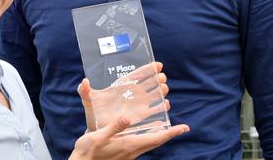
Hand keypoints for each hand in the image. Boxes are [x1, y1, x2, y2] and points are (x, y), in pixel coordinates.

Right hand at [68, 116, 188, 159]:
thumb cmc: (88, 151)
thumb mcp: (98, 136)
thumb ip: (114, 127)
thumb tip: (128, 117)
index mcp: (129, 145)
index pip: (155, 138)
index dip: (171, 133)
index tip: (185, 128)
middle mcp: (132, 151)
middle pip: (156, 142)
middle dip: (169, 134)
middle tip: (182, 128)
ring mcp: (128, 154)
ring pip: (149, 144)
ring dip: (160, 136)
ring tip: (167, 128)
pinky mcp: (124, 154)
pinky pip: (142, 145)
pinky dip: (149, 138)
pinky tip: (145, 133)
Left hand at [79, 62, 168, 130]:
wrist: (97, 128)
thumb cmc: (93, 113)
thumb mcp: (88, 101)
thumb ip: (84, 91)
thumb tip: (84, 81)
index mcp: (121, 86)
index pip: (136, 75)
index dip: (147, 69)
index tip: (158, 65)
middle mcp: (132, 93)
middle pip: (148, 83)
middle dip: (156, 79)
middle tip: (162, 77)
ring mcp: (137, 104)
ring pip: (153, 95)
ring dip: (160, 91)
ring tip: (164, 88)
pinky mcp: (140, 116)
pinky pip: (152, 110)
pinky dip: (160, 107)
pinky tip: (165, 105)